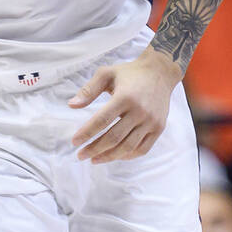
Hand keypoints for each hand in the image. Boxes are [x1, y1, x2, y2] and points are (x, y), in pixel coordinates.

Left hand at [68, 47, 181, 163]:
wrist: (159, 72)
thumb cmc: (129, 73)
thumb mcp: (106, 74)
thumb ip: (88, 90)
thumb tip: (71, 105)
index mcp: (125, 97)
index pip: (102, 120)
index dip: (87, 133)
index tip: (74, 142)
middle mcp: (140, 111)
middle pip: (114, 137)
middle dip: (95, 149)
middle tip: (80, 155)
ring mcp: (151, 121)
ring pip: (128, 146)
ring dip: (109, 156)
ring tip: (94, 159)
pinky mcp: (159, 128)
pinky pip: (142, 148)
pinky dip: (127, 156)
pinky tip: (114, 156)